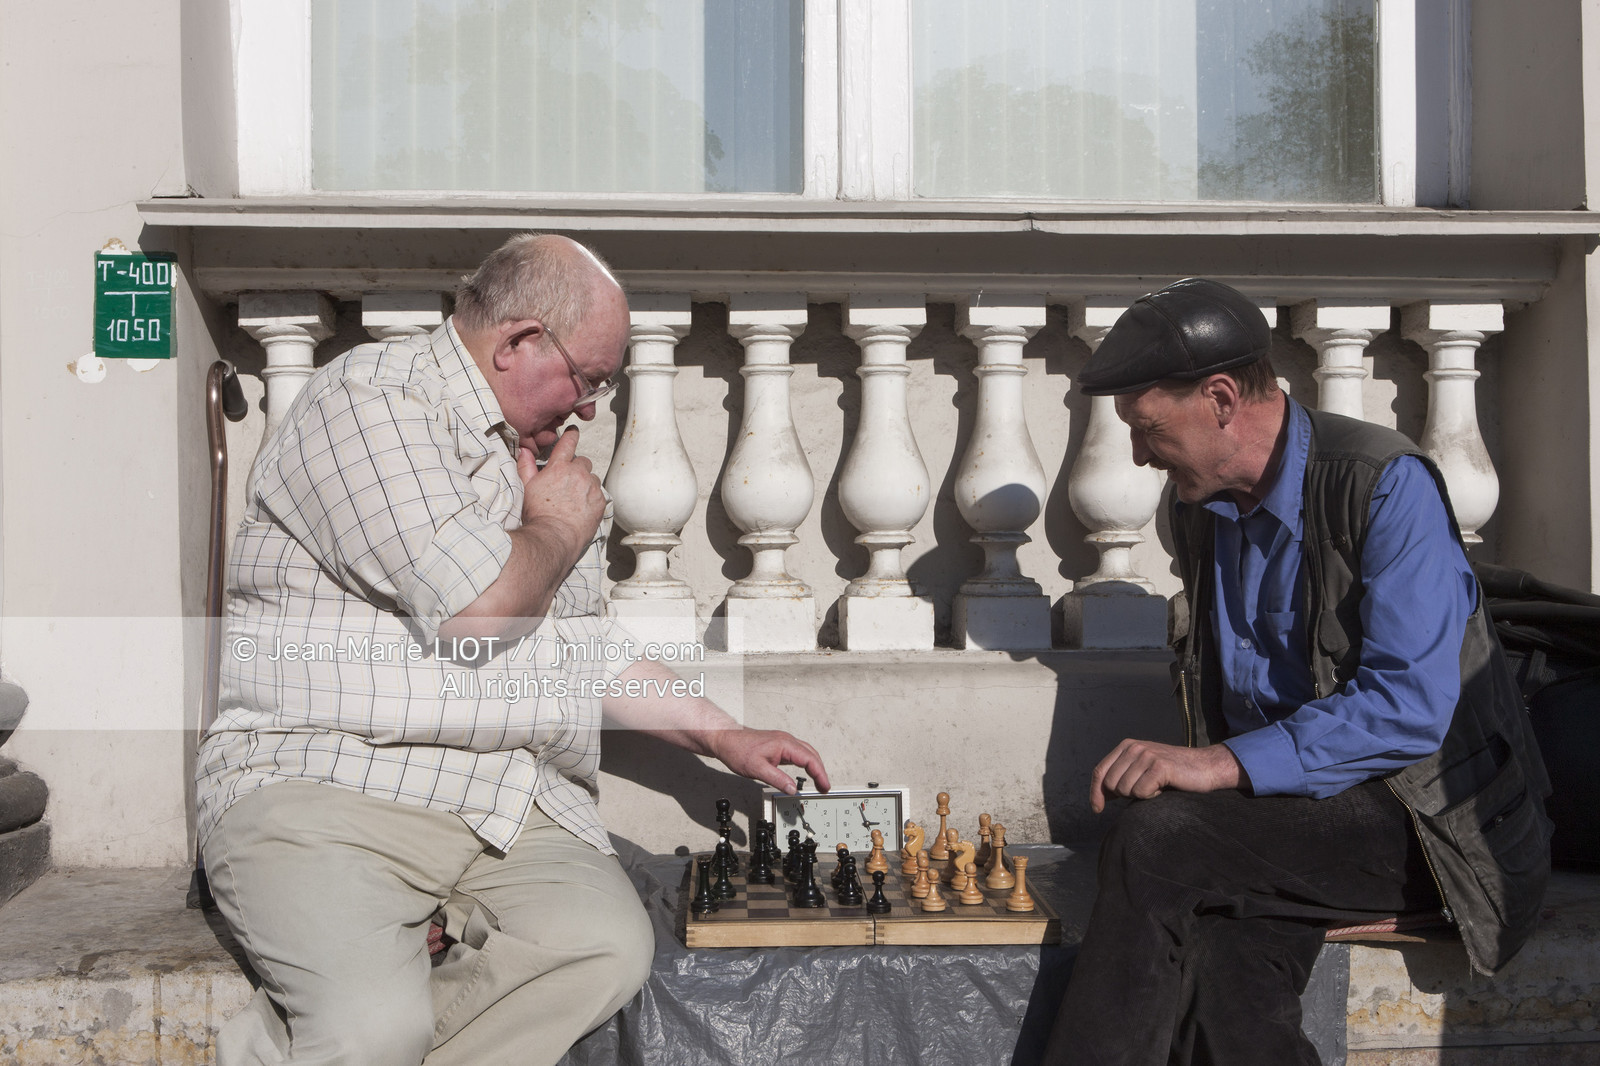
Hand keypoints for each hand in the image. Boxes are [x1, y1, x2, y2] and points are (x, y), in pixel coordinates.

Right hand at [519, 428, 603, 562]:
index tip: (573, 432)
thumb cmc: (537, 514)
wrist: (553, 537)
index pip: (568, 443)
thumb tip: (525, 450)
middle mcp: (577, 474)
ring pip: (592, 478)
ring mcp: (591, 487)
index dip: (571, 436)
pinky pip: (599, 493)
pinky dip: (593, 497)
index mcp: (558, 467)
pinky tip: (582, 508)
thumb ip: (526, 467)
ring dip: (586, 483)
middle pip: (583, 462)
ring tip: (575, 498)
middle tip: (568, 483)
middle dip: (577, 469)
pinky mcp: (600, 501)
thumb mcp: (527, 488)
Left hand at [706, 728, 830, 795]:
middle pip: (812, 755)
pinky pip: (798, 753)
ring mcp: (783, 741)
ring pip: (806, 753)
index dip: (820, 774)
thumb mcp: (758, 770)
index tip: (825, 786)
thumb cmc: (738, 750)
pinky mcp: (778, 745)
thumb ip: (778, 780)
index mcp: (785, 744)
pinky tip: (805, 771)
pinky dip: (806, 763)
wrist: (726, 739)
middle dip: (821, 771)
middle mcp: (787, 740)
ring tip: (818, 782)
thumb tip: (793, 789)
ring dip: (815, 766)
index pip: (810, 759)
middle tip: (824, 787)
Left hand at [1089, 739, 1243, 812]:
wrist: (1205, 768)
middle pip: (1110, 784)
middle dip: (1124, 795)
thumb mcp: (1141, 770)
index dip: (1095, 793)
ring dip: (1140, 795)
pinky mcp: (1159, 766)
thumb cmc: (1173, 774)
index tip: (1097, 809)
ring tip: (1156, 786)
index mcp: (1126, 746)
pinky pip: (1141, 792)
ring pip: (1125, 790)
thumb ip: (1121, 777)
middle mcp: (1134, 747)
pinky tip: (1163, 788)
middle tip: (1145, 789)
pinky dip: (1151, 796)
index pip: (1099, 771)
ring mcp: (1146, 755)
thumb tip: (1099, 797)